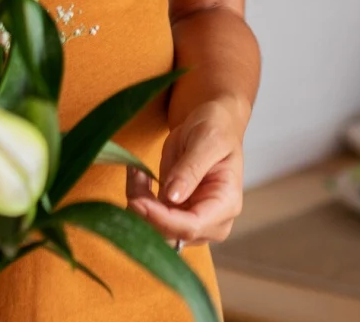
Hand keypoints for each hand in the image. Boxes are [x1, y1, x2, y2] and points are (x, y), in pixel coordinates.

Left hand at [126, 100, 244, 246]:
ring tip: (135, 170)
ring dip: (138, 202)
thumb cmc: (216, 129)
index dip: (162, 219)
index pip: (192, 226)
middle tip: (134, 176)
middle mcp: (210, 221)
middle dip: (146, 211)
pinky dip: (138, 197)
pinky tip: (136, 174)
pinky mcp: (174, 212)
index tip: (138, 201)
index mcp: (225, 204)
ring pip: (155, 228)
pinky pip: (150, 215)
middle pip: (171, 234)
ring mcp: (191, 219)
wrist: (213, 125)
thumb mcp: (207, 141)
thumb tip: (173, 197)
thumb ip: (191, 169)